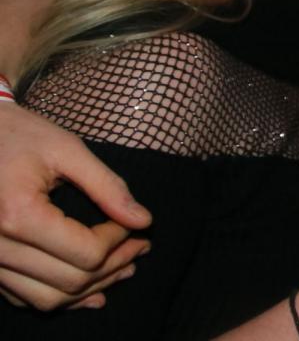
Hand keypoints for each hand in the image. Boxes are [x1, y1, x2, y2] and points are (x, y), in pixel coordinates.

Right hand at [0, 103, 151, 309]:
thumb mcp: (67, 149)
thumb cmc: (20, 135)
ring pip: (48, 298)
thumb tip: (143, 220)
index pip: (86, 252)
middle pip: (71, 280)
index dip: (120, 242)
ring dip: (91, 289)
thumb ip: (107, 186)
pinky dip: (60, 296)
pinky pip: (24, 297)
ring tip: (124, 269)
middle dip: (114, 266)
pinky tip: (89, 290)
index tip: (136, 225)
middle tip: (142, 247)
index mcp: (19, 215)